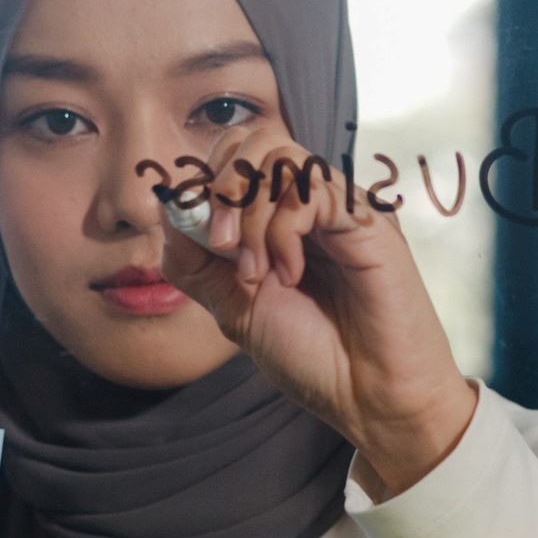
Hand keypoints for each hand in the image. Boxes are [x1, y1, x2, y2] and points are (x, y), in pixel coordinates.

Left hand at [159, 125, 476, 496]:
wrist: (369, 397)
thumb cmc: (314, 356)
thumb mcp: (233, 307)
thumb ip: (197, 259)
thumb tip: (169, 204)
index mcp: (280, 221)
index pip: (234, 159)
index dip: (205, 187)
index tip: (202, 240)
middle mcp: (313, 206)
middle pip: (255, 141)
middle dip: (222, 187)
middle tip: (222, 245)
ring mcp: (340, 209)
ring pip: (280, 157)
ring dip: (250, 216)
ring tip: (258, 272)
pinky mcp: (366, 218)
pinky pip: (310, 189)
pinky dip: (283, 231)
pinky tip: (291, 274)